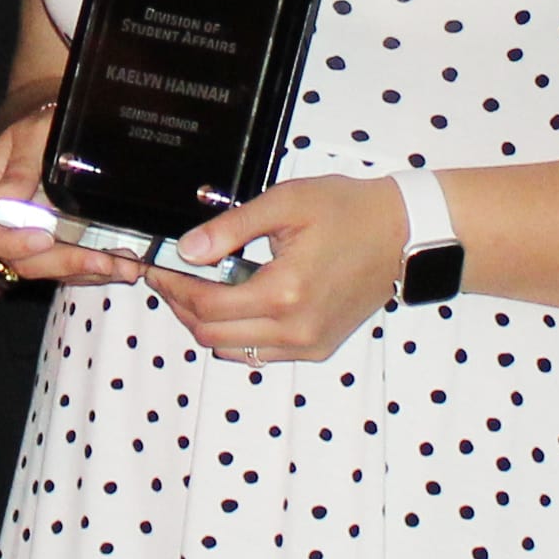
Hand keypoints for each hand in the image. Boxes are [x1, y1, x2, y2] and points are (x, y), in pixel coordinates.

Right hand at [0, 102, 143, 287]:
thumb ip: (20, 165)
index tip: (45, 238)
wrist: (62, 127)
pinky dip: (99, 269)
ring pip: (52, 269)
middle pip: (22, 261)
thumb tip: (2, 197)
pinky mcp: (59, 242)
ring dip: (87, 273)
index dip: (11, 243)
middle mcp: (8, 222)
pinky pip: (73, 266)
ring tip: (125, 269)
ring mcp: (34, 235)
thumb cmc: (44, 125)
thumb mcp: (34, 134)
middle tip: (101, 262)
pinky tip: (127, 265)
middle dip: (63, 264)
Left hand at [151, 175, 404, 365]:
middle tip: (171, 278)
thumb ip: (231, 229)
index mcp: (284, 292)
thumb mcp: (285, 204)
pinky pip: (258, 355)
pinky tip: (234, 304)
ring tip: (199, 289)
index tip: (157, 269)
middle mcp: (295, 329)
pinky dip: (236, 335)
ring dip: (206, 324)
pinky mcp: (317, 349)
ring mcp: (307, 345)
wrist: (401, 233)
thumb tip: (187, 250)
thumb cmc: (349, 212)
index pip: (206, 304)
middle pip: (211, 335)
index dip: (173, 287)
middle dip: (182, 306)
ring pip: (231, 350)